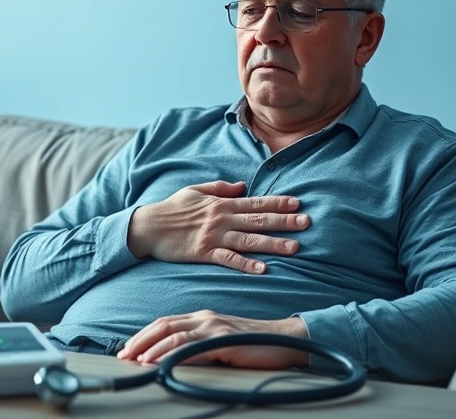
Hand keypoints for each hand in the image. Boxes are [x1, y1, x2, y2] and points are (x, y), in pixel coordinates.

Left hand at [116, 310, 309, 368]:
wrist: (285, 340)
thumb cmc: (254, 343)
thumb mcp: (221, 341)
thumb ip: (200, 345)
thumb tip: (175, 358)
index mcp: (202, 317)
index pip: (165, 322)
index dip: (143, 335)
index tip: (128, 349)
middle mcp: (206, 318)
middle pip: (163, 325)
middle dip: (140, 340)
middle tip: (123, 355)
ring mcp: (215, 328)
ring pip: (174, 334)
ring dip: (152, 348)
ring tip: (137, 360)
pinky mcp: (224, 341)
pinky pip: (193, 347)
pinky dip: (173, 355)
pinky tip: (163, 363)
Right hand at [127, 181, 309, 273]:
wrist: (148, 226)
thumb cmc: (172, 208)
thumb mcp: (196, 190)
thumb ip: (220, 188)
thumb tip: (242, 186)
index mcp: (222, 203)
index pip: (256, 202)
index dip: (278, 202)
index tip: (298, 203)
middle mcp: (221, 218)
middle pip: (258, 220)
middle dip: (284, 221)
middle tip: (307, 223)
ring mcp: (214, 236)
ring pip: (249, 240)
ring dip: (273, 243)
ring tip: (295, 247)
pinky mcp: (204, 253)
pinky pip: (229, 259)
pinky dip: (246, 264)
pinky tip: (263, 268)